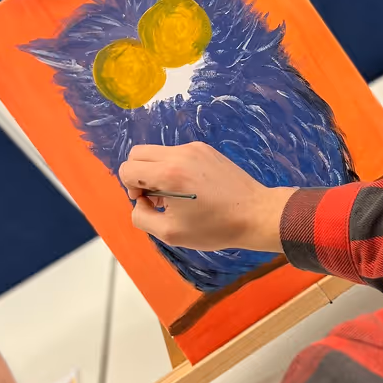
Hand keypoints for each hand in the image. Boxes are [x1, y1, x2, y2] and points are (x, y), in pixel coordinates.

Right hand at [118, 142, 295, 252]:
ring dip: (156, 172)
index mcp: (169, 174)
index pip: (127, 169)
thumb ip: (142, 217)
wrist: (255, 214)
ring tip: (175, 195)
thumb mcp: (170, 234)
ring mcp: (194, 148)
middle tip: (156, 197)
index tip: (149, 203)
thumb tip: (139, 202)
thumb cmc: (214, 227)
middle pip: (138, 154)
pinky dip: (173, 168)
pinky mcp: (205, 149)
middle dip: (138, 176)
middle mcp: (179, 154)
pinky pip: (176, 153)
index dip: (130, 188)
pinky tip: (191, 189)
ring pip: (157, 152)